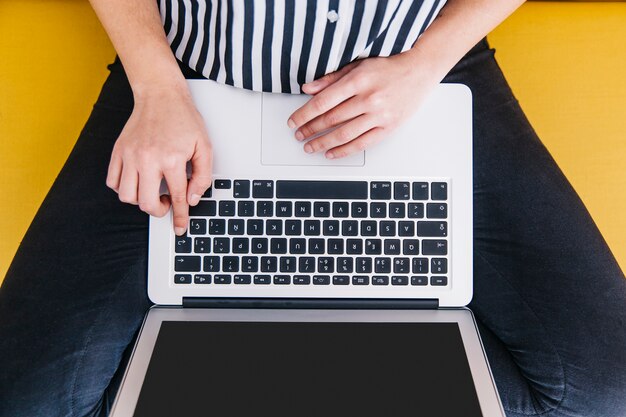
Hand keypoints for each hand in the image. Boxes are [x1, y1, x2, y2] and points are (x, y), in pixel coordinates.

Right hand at [106, 86, 212, 234]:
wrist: (161, 95)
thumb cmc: (183, 119)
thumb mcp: (204, 146)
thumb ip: (202, 176)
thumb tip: (191, 199)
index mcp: (171, 158)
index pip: (177, 197)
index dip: (180, 216)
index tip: (179, 228)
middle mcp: (148, 159)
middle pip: (147, 203)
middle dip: (159, 210)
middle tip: (167, 202)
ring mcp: (129, 155)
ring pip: (126, 196)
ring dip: (140, 200)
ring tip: (152, 190)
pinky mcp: (118, 151)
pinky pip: (113, 182)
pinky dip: (123, 188)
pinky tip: (137, 182)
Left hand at [288, 50, 440, 158]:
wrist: (419, 71)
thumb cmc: (388, 68)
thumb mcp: (357, 66)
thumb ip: (331, 79)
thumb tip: (307, 89)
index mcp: (358, 81)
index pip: (322, 102)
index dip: (304, 114)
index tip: (293, 122)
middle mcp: (368, 99)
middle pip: (331, 119)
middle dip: (310, 130)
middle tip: (299, 135)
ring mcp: (379, 115)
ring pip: (343, 134)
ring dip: (322, 143)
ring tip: (310, 147)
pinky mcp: (388, 128)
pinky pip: (362, 144)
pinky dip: (343, 151)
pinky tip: (331, 153)